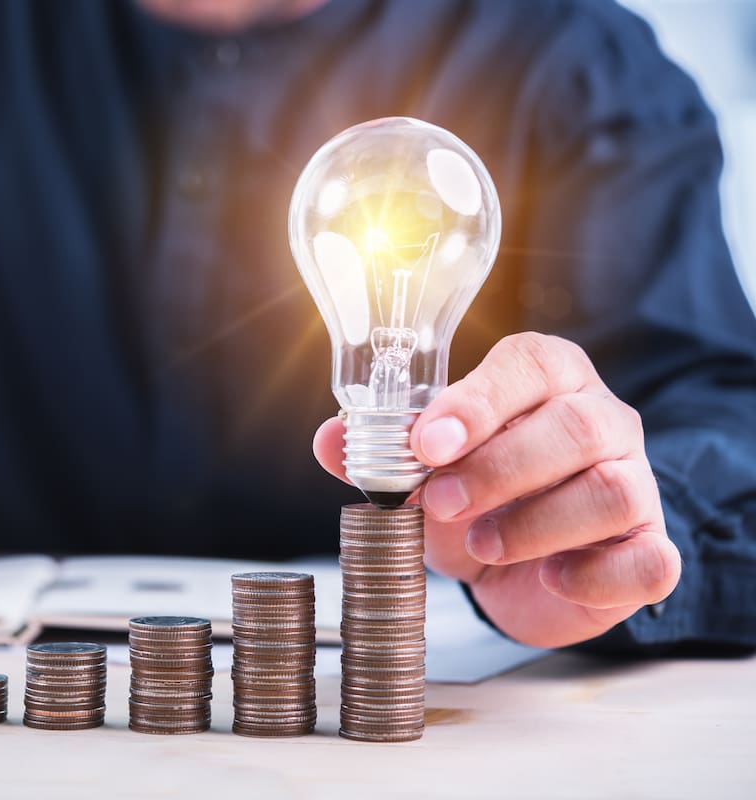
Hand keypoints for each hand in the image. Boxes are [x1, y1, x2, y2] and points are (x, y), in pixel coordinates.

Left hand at [314, 332, 680, 647]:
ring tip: (480, 544)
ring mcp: (637, 485)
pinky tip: (552, 578)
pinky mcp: (649, 550)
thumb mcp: (422, 474)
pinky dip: (595, 576)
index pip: (530, 364)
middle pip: (575, 426)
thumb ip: (378, 454)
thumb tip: (330, 439)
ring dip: (536, 523)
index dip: (479, 402)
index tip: (427, 444)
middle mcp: (602, 422)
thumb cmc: (473, 501)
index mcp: (546, 382)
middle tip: (439, 503)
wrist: (517, 571)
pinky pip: (648, 560)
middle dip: (497, 468)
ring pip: (612, 491)